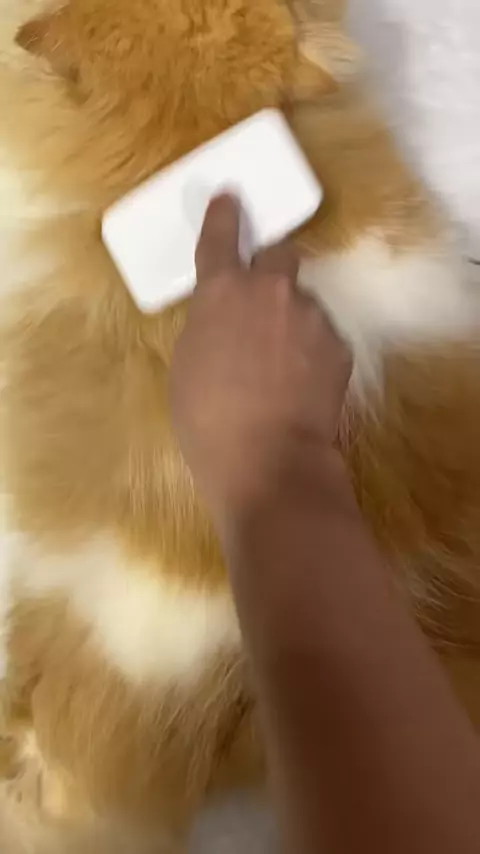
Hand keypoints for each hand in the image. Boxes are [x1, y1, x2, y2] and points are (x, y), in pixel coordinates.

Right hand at [170, 195, 351, 523]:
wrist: (268, 461)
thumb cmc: (208, 419)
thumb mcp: (188, 364)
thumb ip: (209, 325)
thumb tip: (226, 319)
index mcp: (223, 291)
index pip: (223, 235)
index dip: (226, 214)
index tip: (231, 197)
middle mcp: (271, 291)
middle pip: (281, 252)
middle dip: (272, 265)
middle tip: (263, 297)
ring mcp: (311, 316)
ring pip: (302, 303)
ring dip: (292, 320)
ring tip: (282, 368)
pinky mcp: (339, 346)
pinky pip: (321, 337)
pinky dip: (311, 353)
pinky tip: (301, 386)